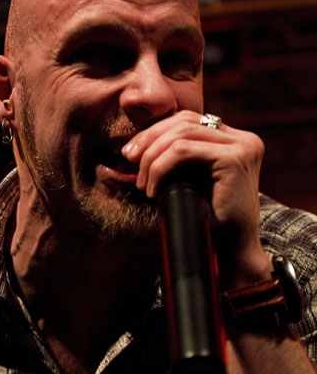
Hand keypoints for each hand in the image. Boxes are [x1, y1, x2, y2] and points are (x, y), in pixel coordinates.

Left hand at [122, 110, 271, 284]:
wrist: (230, 253)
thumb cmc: (207, 221)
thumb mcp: (190, 180)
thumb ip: (178, 157)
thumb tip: (138, 142)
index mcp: (236, 140)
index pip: (190, 121)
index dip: (157, 131)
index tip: (132, 153)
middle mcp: (245, 139)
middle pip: (185, 121)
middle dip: (150, 138)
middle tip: (128, 159)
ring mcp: (243, 146)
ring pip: (182, 134)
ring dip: (153, 157)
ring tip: (143, 182)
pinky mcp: (234, 159)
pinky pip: (183, 150)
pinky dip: (161, 167)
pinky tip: (153, 189)